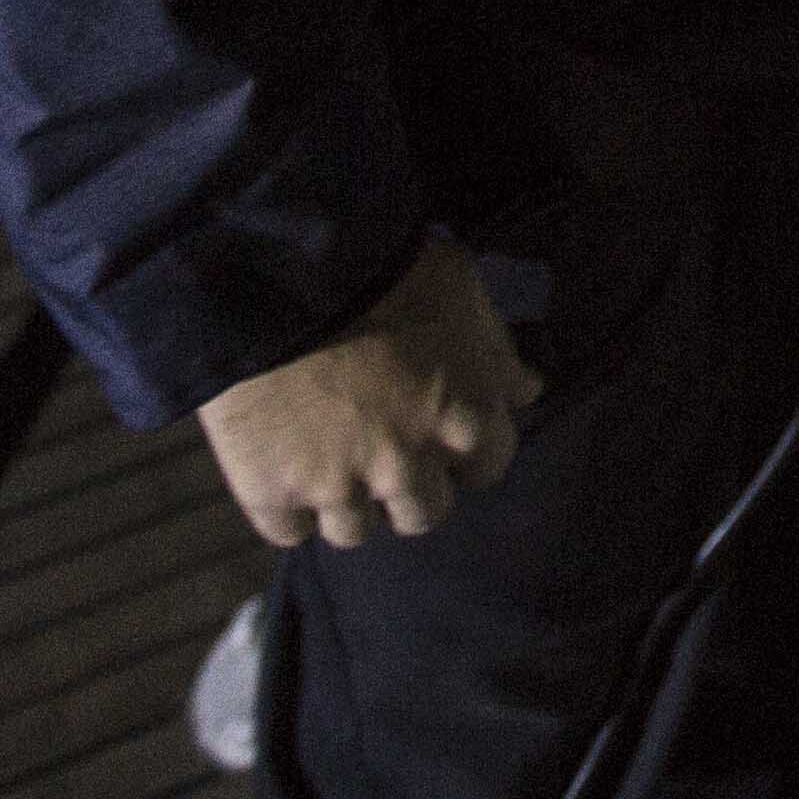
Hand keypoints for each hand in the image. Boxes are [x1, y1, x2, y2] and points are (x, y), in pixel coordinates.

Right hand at [192, 234, 544, 548]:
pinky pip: (290, 531)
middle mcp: (408, 466)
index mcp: (466, 418)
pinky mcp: (271, 494)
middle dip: (410, 484)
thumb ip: (496, 348)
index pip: (488, 466)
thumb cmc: (381, 267)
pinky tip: (283, 468)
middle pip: (423, 513)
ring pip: (355, 530)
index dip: (464, 448)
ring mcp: (338, 487)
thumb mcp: (459, 288)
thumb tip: (527, 391)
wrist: (275, 269)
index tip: (440, 426)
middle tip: (382, 443)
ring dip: (349, 500)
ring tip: (328, 454)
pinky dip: (289, 507)